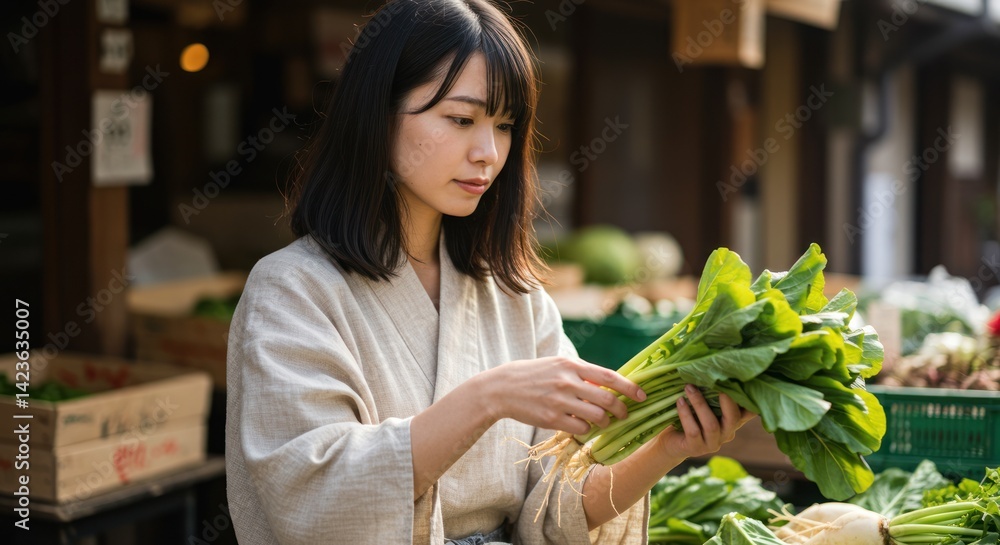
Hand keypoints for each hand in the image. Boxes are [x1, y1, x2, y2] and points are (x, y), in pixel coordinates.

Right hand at [481, 357, 645, 435]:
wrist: (503, 388)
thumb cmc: (534, 375)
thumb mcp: (557, 365)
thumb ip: (582, 373)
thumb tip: (609, 385)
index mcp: (571, 365)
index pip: (609, 377)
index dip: (629, 387)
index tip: (642, 395)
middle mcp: (568, 382)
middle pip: (607, 400)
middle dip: (621, 410)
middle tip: (624, 414)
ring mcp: (560, 401)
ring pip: (597, 417)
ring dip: (605, 422)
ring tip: (602, 422)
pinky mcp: (552, 419)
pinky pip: (581, 429)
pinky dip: (586, 430)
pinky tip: (582, 426)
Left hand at [650, 385, 754, 459]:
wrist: (671, 441)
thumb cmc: (689, 416)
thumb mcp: (704, 403)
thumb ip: (712, 391)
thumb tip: (713, 364)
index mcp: (732, 420)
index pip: (750, 411)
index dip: (751, 398)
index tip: (746, 379)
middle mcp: (727, 433)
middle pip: (734, 418)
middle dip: (725, 399)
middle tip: (715, 380)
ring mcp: (712, 443)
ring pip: (711, 424)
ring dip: (699, 403)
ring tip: (688, 387)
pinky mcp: (696, 448)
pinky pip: (693, 431)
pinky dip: (686, 414)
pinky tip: (679, 401)